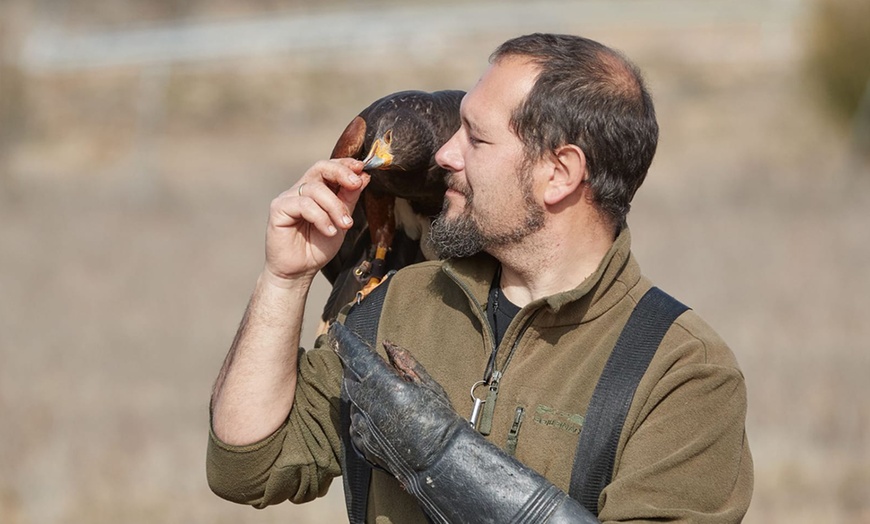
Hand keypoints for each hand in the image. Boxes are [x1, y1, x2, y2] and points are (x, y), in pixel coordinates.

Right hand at [264, 158, 369, 285]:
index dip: (345, 164)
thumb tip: (363, 177)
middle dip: (341, 173)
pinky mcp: (278, 209)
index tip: (361, 168)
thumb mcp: (342, 221)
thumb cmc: (318, 247)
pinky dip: (321, 217)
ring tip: (344, 226)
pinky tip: (329, 231)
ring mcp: (288, 198)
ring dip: (335, 207)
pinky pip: (304, 204)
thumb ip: (349, 199)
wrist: (299, 271)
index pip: (329, 167)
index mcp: (316, 190)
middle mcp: (301, 190)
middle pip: (320, 168)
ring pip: (316, 190)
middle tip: (356, 185)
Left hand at [329, 322, 462, 474]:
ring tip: (384, 395)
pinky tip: (383, 417)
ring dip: (361, 392)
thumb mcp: (428, 385)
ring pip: (353, 400)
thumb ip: (404, 362)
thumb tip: (388, 345)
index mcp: (385, 385)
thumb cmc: (440, 421)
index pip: (356, 356)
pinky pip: (356, 421)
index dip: (344, 340)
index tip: (336, 329)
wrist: (438, 463)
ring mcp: (362, 426)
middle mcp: (368, 404)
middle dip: (354, 368)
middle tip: (366, 363)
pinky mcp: (361, 443)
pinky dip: (365, 413)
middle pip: (350, 377)